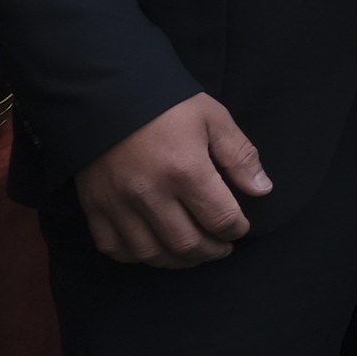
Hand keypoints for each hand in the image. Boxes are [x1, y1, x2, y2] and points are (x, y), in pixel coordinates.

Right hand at [77, 93, 269, 265]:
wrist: (107, 95)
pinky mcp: (94, 208)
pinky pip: (115, 249)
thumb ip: (240, 156)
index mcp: (186, 170)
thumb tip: (262, 190)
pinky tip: (155, 247)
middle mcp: (150, 194)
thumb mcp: (214, 119)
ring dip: (179, 260)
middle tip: (222, 246)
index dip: (236, 229)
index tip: (240, 227)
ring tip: (194, 252)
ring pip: (152, 253)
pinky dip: (138, 256)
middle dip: (212, 251)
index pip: (220, 219)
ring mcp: (118, 205)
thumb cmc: (167, 105)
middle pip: (187, 244)